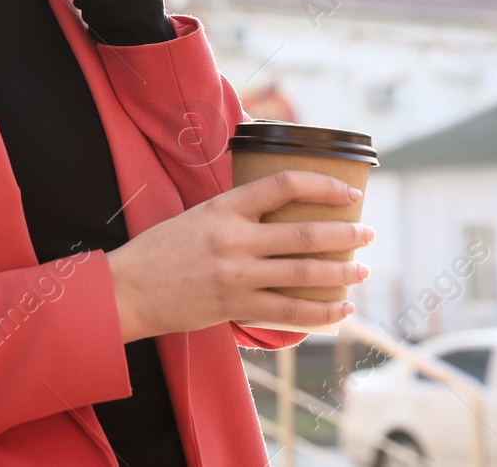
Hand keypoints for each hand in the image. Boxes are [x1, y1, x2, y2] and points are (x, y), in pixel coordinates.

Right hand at [105, 170, 374, 342]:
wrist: (128, 289)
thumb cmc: (160, 251)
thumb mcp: (196, 217)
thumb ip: (235, 214)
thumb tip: (279, 214)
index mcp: (224, 207)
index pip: (284, 185)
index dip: (323, 185)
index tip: (349, 192)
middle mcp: (234, 239)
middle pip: (305, 233)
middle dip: (346, 234)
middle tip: (368, 233)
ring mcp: (236, 275)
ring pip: (305, 273)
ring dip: (342, 273)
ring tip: (362, 270)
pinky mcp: (235, 307)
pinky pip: (290, 312)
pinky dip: (322, 311)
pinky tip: (341, 308)